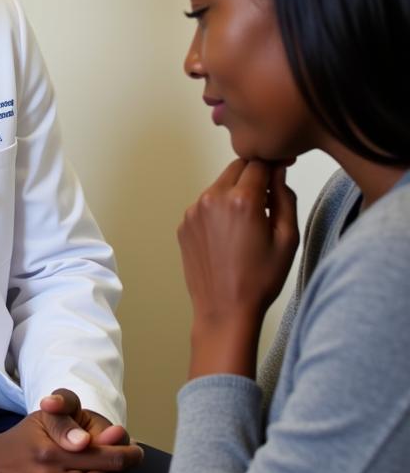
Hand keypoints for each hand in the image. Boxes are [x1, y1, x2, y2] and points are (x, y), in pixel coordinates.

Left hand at [178, 159, 298, 377]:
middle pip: (236, 168)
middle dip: (254, 176)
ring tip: (249, 223)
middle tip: (268, 199)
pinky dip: (219, 210)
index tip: (281, 172)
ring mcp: (194, 211)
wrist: (224, 310)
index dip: (273, 164)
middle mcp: (213, 199)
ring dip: (235, 193)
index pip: (259, 162)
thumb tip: (278, 174)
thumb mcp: (288, 238)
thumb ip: (285, 197)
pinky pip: (205, 205)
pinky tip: (230, 236)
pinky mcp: (184, 224)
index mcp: (242, 200)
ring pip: (220, 185)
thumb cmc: (260, 280)